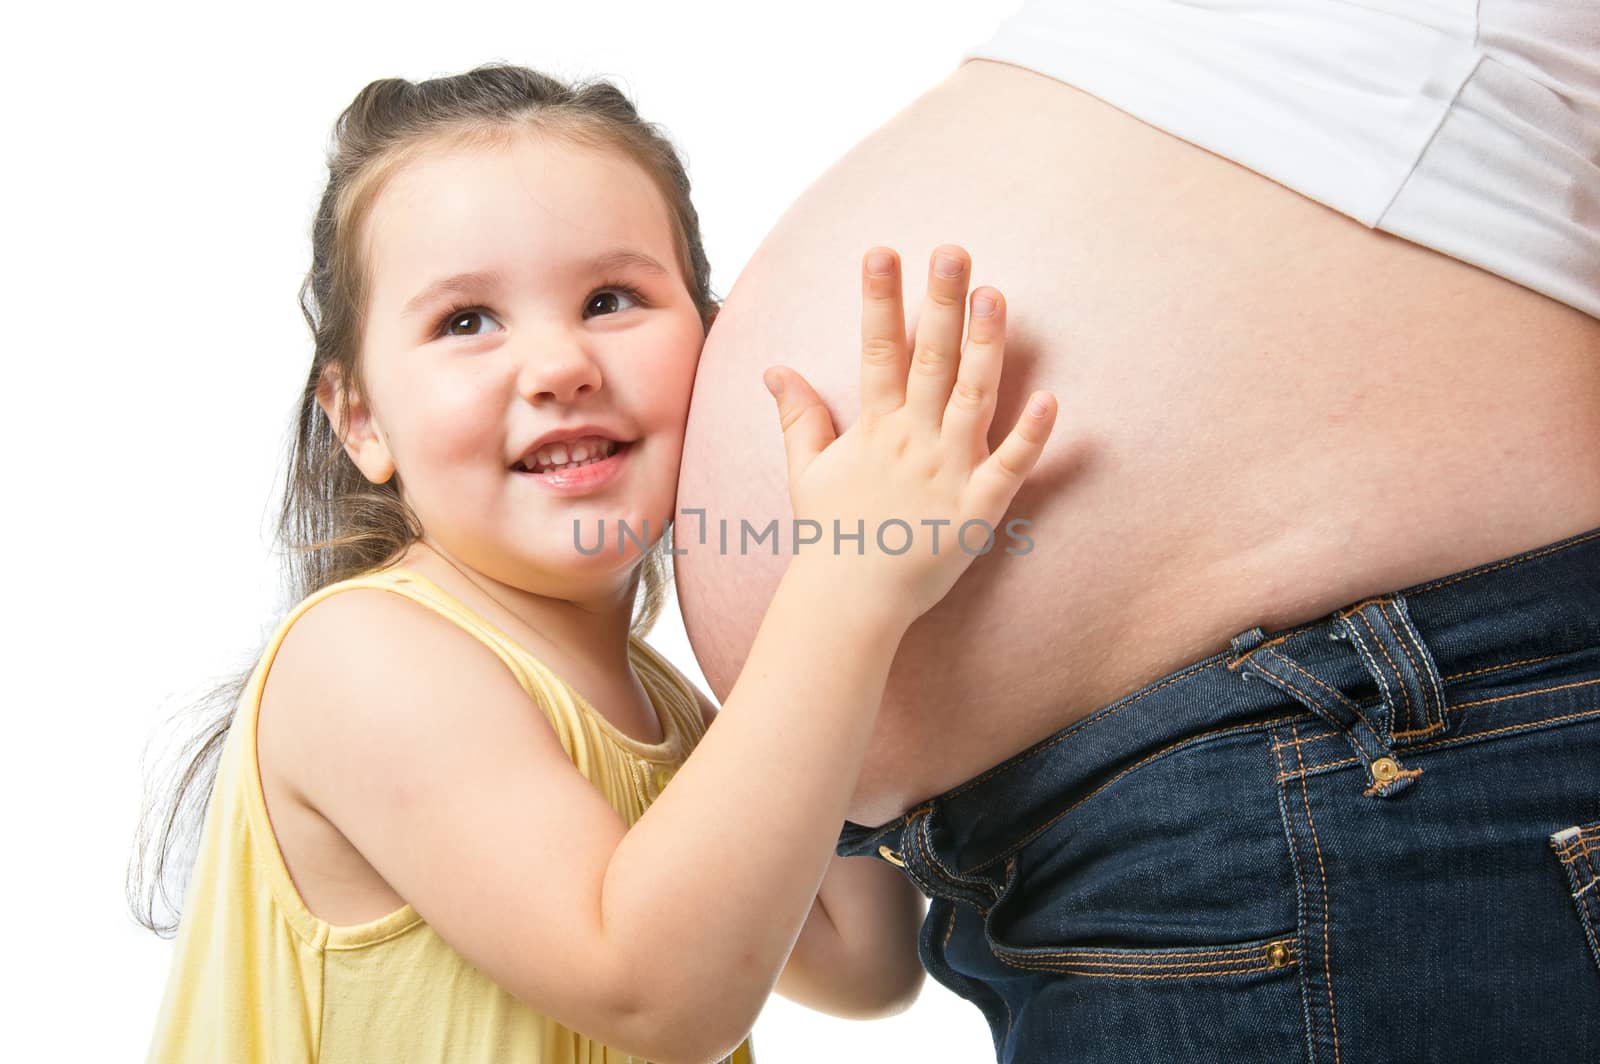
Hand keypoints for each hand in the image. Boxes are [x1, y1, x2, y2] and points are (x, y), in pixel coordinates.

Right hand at [762, 244, 1056, 624]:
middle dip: (939, 303)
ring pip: (971, 397)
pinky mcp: (978, 510)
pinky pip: (1010, 469)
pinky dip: (1030, 438)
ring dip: (984, 346)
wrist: (849, 603)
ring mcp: (948, 473)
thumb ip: (799, 415)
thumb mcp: (808, 470)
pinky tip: (1050, 399)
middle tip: (952, 250)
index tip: (883, 251)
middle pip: (929, 360)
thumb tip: (775, 369)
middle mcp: (912, 441)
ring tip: (994, 294)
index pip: (877, 350)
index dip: (880, 299)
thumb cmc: (832, 535)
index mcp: (875, 428)